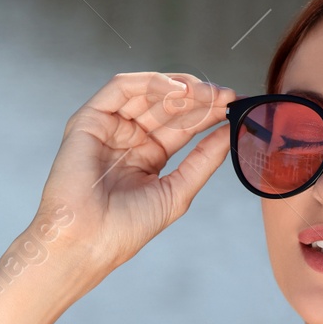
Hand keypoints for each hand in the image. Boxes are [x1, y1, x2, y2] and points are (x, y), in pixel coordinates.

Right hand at [31, 71, 235, 279]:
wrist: (88, 241)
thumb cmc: (126, 228)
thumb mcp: (177, 190)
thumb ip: (204, 160)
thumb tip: (230, 132)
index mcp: (147, 155)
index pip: (181, 125)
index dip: (208, 113)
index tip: (234, 105)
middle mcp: (127, 138)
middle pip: (168, 106)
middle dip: (199, 98)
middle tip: (225, 96)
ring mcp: (108, 127)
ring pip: (147, 93)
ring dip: (180, 88)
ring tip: (207, 93)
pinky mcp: (89, 120)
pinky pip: (120, 88)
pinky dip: (149, 82)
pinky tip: (176, 89)